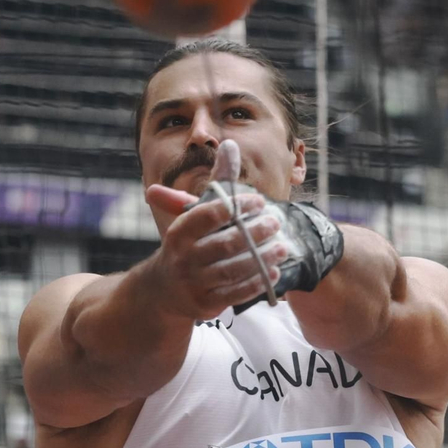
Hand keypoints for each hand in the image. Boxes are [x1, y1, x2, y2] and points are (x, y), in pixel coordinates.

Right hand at [144, 141, 287, 321]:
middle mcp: (183, 258)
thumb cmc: (190, 243)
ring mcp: (193, 283)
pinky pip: (236, 293)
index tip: (258, 200)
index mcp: (179, 233)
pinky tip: (273, 271)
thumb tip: (230, 144)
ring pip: (233, 270)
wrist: (165, 290)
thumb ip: (218, 182)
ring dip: (261, 258)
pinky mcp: (205, 304)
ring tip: (282, 247)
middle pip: (224, 243)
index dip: (234, 206)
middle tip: (275, 223)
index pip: (206, 215)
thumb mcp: (198, 213)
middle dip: (254, 233)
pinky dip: (256, 282)